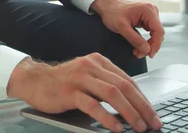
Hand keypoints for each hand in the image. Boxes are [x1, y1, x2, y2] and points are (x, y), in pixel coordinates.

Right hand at [8, 54, 162, 132]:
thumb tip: (131, 105)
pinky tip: (116, 128)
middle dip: (142, 107)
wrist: (35, 81)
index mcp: (98, 61)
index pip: (127, 80)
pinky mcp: (69, 92)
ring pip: (112, 94)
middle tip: (153, 123)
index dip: (143, 98)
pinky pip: (93, 105)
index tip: (153, 114)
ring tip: (139, 127)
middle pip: (123, 86)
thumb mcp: (87, 78)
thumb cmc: (63, 83)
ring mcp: (80, 78)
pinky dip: (107, 117)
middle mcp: (91, 66)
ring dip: (129, 112)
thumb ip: (105, 85)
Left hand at [91, 0, 164, 58]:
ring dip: (147, 45)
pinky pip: (150, 32)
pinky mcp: (146, 18)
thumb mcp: (121, 27)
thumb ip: (134, 39)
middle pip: (158, 33)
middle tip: (139, 54)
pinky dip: (145, 41)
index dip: (156, 45)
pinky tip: (137, 46)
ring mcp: (149, 14)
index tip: (149, 54)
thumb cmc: (112, 12)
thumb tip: (147, 50)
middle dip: (150, 46)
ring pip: (154, 34)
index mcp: (147, 10)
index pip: (159, 31)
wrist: (106, 6)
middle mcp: (151, 11)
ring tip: (137, 52)